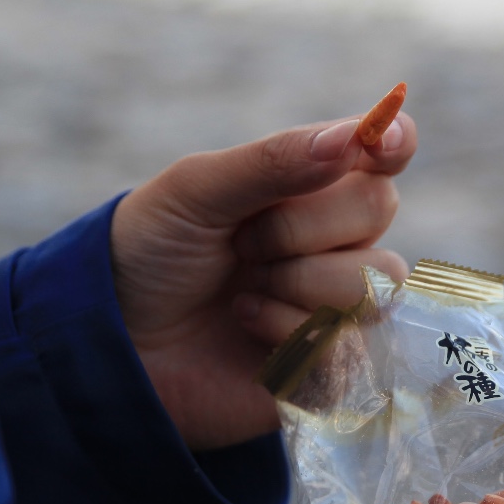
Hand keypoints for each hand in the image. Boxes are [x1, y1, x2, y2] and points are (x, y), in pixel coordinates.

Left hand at [109, 112, 415, 450]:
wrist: (111, 343)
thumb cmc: (148, 256)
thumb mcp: (194, 192)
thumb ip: (272, 163)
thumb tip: (354, 137)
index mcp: (307, 187)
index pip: (379, 155)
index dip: (391, 143)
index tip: (384, 143)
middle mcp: (335, 241)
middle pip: (377, 208)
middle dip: (302, 225)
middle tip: (243, 244)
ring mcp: (339, 304)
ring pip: (375, 281)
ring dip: (297, 282)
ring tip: (240, 295)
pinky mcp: (333, 366)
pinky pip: (353, 341)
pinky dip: (289, 331)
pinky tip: (247, 330)